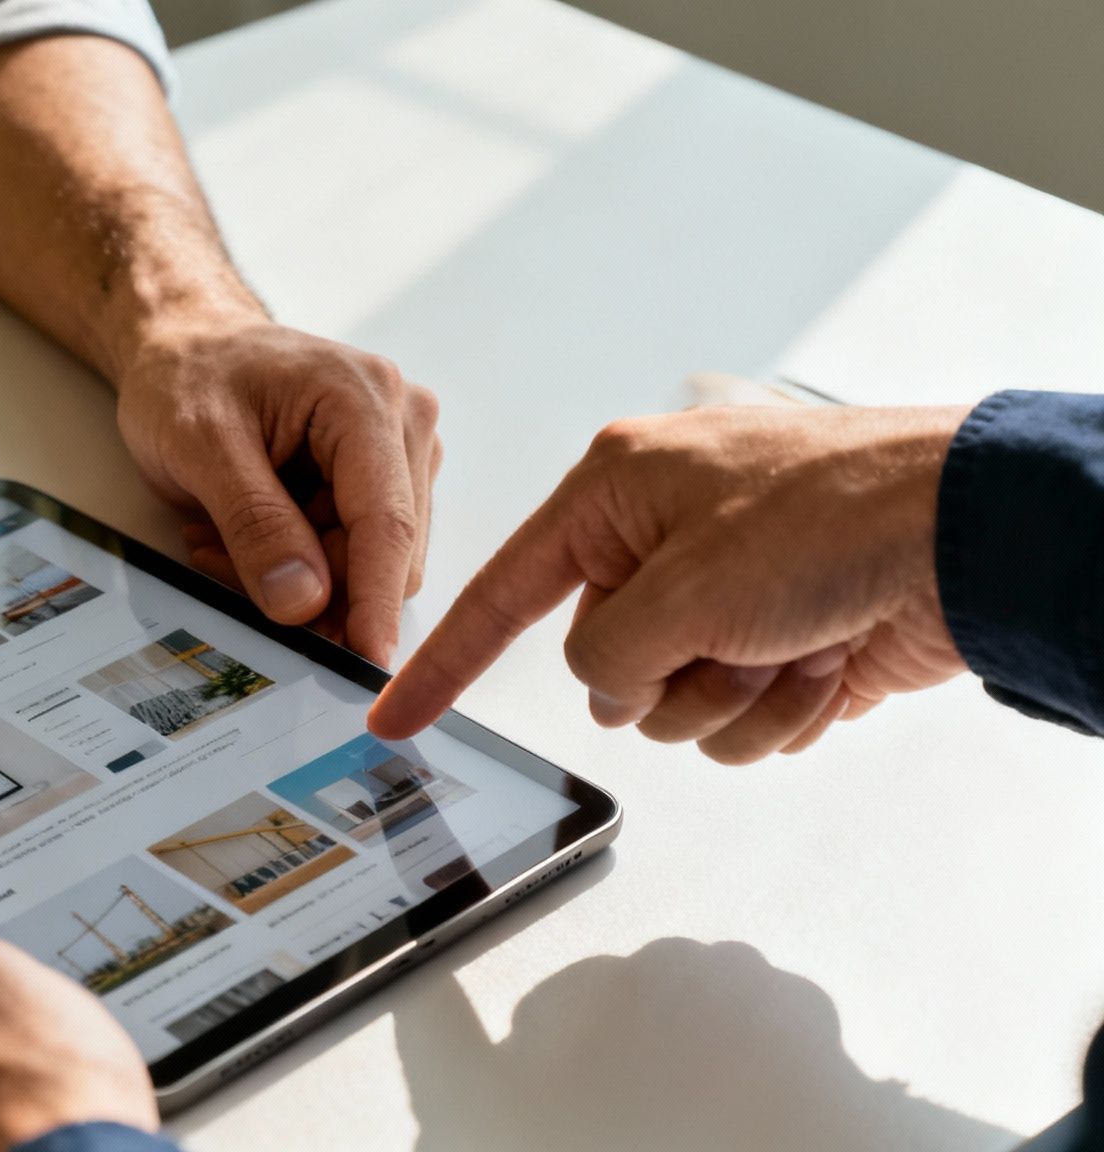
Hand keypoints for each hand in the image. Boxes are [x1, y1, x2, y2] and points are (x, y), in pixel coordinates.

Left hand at [116, 318, 439, 665]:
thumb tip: (304, 603)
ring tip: (222, 537)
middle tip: (221, 563)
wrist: (186, 343)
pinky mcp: (382, 476)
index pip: (385, 524)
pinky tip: (245, 534)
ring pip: (368, 562)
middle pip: (385, 553)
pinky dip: (298, 561)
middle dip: (310, 584)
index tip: (367, 665)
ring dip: (296, 573)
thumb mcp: (200, 444)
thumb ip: (255, 523)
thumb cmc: (188, 374)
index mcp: (365, 399)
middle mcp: (403, 421)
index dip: (376, 602)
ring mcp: (399, 450)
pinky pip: (352, 552)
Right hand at [368, 405, 971, 763]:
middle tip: (728, 641)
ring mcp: (729, 593)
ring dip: (736, 698)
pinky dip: (784, 710)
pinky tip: (831, 661)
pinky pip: (740, 720)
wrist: (974, 538)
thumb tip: (614, 689)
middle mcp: (665, 537)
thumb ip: (606, 657)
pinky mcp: (784, 641)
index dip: (443, 663)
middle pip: (604, 667)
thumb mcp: (679, 593)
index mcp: (616, 489)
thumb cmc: (834, 518)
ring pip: (674, 706)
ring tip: (795, 645)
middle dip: (668, 678)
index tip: (392, 714)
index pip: (504, 593)